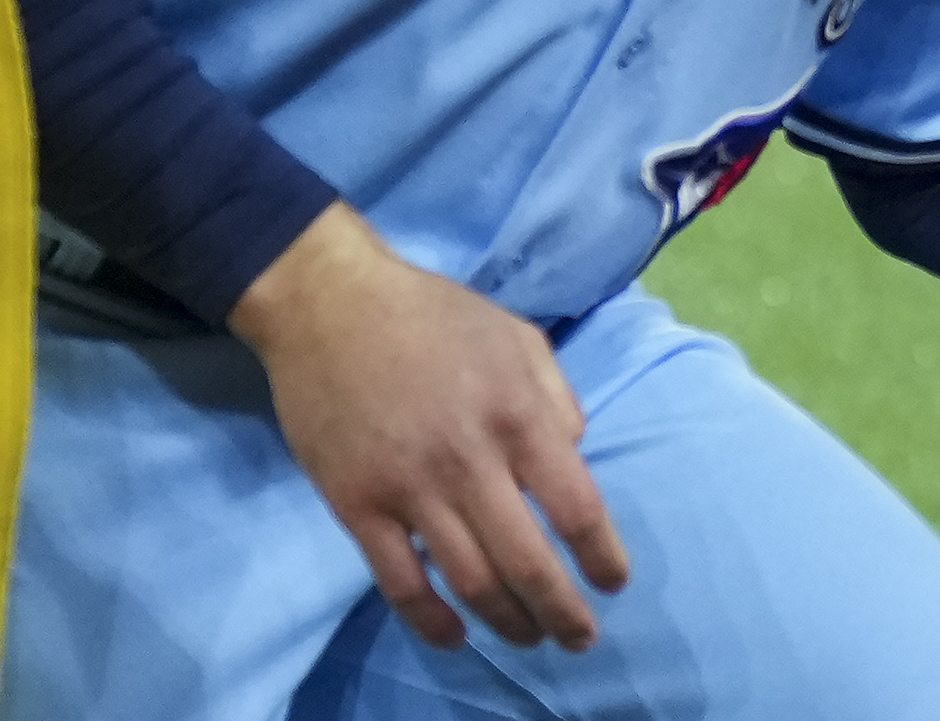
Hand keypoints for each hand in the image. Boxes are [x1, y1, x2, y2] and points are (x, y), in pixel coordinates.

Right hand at [228, 205, 629, 654]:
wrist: (327, 302)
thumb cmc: (430, 315)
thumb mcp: (513, 334)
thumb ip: (555, 395)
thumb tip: (574, 457)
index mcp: (516, 414)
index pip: (576, 508)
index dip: (601, 557)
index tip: (612, 584)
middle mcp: (469, 460)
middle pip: (528, 563)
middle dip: (563, 613)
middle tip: (579, 637)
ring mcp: (409, 488)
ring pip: (471, 583)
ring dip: (509, 623)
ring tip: (529, 637)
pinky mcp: (357, 505)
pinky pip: (400, 583)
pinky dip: (432, 622)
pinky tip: (454, 635)